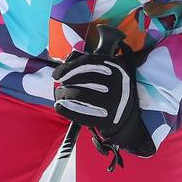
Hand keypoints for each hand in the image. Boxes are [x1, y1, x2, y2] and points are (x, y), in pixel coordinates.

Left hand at [53, 41, 154, 157]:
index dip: (69, 68)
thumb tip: (66, 64)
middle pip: (82, 80)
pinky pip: (81, 114)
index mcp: (116, 67)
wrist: (125, 116)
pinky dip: (66, 110)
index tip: (56, 74)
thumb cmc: (109, 89)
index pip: (89, 63)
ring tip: (60, 95)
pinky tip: (60, 106)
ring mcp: (113, 102)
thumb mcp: (106, 72)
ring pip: (79, 96)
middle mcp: (116, 83)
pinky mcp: (108, 118)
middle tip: (59, 86)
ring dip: (64, 95)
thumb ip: (88, 63)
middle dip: (66, 83)